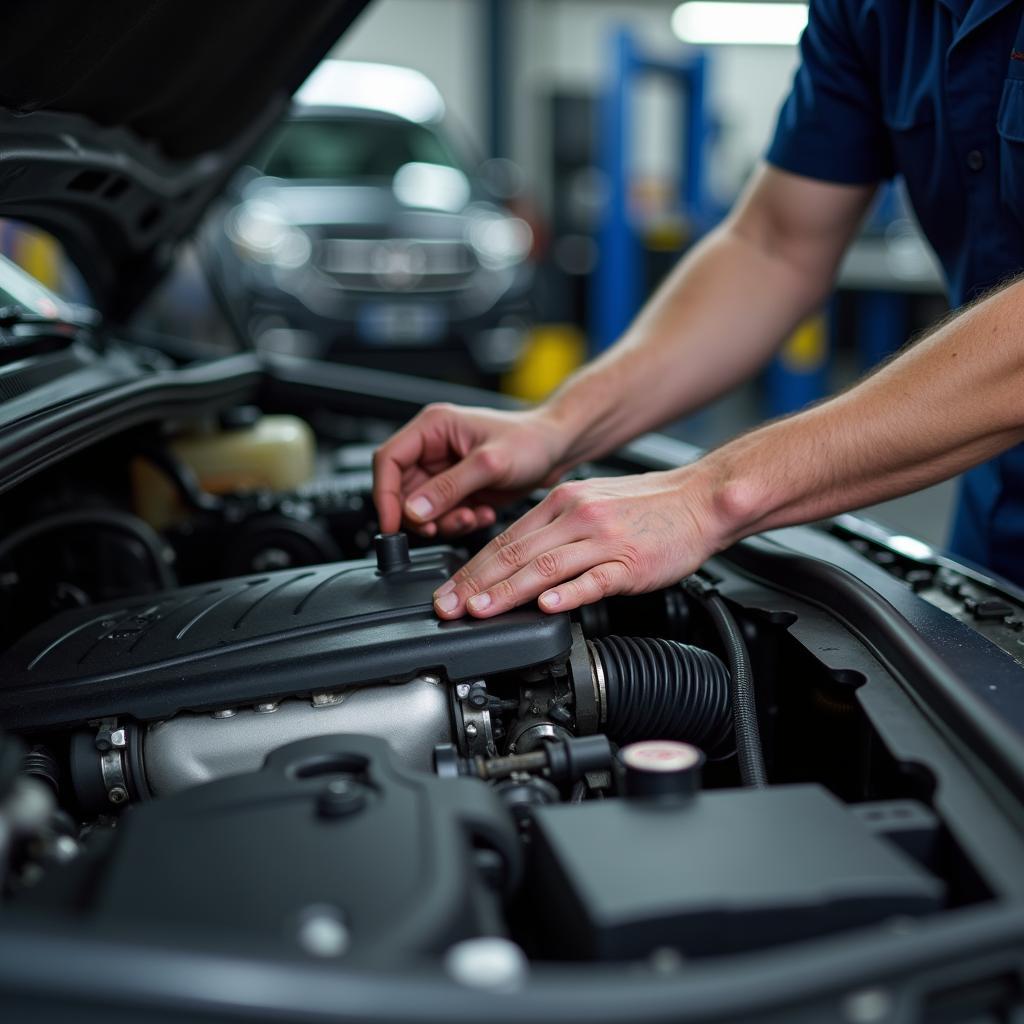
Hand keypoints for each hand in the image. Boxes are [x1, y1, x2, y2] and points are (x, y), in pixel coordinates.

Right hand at [373, 404, 570, 536]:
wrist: (558, 450)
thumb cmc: (531, 441)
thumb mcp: (490, 464)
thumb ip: (449, 487)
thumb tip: (414, 509)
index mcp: (433, 427)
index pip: (388, 460)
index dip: (384, 494)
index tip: (393, 523)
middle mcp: (433, 447)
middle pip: (400, 489)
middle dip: (420, 514)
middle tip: (441, 526)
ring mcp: (444, 470)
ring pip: (420, 507)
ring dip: (443, 521)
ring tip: (471, 517)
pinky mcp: (457, 489)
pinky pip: (442, 515)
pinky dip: (458, 522)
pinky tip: (482, 514)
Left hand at [432, 468, 724, 617]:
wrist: (701, 499)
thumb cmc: (648, 507)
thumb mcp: (591, 504)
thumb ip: (553, 530)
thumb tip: (516, 560)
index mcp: (563, 502)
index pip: (505, 538)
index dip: (472, 568)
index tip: (449, 592)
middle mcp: (577, 516)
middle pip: (515, 552)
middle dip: (476, 583)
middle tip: (448, 607)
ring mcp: (604, 540)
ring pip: (545, 566)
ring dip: (508, 590)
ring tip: (481, 610)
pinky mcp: (631, 562)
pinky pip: (594, 579)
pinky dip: (568, 594)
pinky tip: (547, 607)